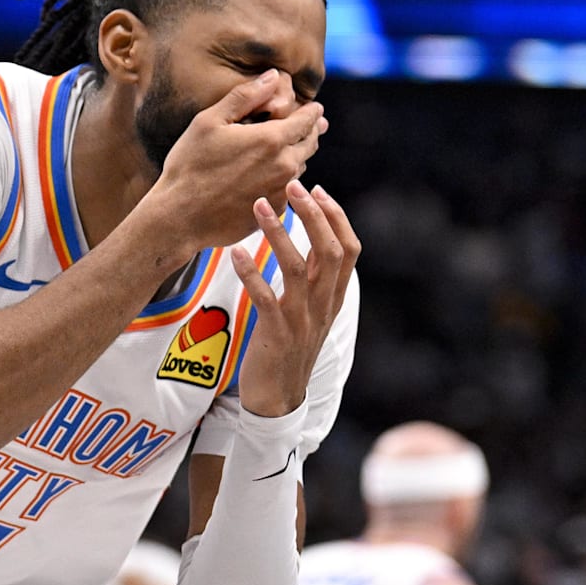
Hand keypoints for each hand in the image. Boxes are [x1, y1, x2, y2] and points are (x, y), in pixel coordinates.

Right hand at [150, 70, 329, 249]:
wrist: (180, 217)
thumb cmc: (190, 165)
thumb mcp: (209, 121)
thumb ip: (245, 96)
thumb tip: (273, 76)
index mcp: (272, 139)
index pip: (307, 120)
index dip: (312, 111)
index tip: (315, 108)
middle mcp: (284, 166)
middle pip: (310, 144)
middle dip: (312, 131)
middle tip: (314, 125)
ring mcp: (281, 191)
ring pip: (300, 167)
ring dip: (298, 155)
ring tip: (289, 148)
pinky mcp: (274, 211)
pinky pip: (288, 190)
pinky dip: (284, 179)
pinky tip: (269, 176)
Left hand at [232, 181, 358, 416]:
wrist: (278, 399)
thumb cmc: (290, 348)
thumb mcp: (311, 312)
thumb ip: (314, 280)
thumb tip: (311, 239)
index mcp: (334, 297)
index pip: (349, 249)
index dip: (336, 216)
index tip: (317, 189)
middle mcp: (323, 306)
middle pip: (329, 251)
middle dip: (313, 214)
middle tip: (292, 185)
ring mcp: (302, 320)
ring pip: (298, 268)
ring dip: (278, 233)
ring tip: (257, 206)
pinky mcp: (277, 335)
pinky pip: (265, 298)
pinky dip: (251, 273)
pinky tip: (236, 254)